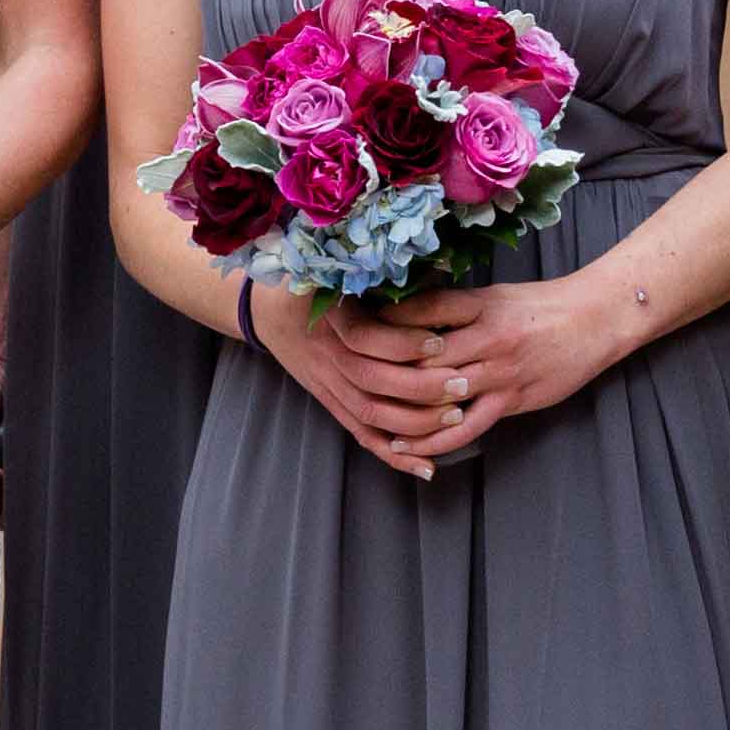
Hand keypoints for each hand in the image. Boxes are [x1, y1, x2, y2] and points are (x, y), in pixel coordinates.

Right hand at [259, 288, 450, 475]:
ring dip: (415, 422)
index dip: (403, 342)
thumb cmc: (313, 283)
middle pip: (372, 381)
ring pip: (370, 413)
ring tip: (456, 415)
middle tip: (462, 383)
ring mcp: (326, 384)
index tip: (441, 338)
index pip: (365, 338)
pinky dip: (393, 455)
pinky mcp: (330, 404)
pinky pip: (362, 435)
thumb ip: (380, 273)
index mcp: (328, 317)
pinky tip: (426, 466)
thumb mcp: (338, 269)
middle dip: (422, 387)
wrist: (267, 311)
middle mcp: (326, 354)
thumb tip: (441, 263)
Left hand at [379, 268, 648, 468]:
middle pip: (424, 358)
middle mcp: (486, 339)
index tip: (355, 326)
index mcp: (480, 306)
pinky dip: (436, 440)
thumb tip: (407, 316)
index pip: (422, 312)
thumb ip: (454, 308)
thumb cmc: (542, 305)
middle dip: (385, 368)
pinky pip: (469, 426)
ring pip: (441, 395)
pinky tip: (411, 446)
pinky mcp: (512, 400)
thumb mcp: (494, 296)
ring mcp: (500, 373)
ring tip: (369, 420)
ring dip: (402, 410)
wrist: (594, 319)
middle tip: (349, 377)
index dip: (386, 321)